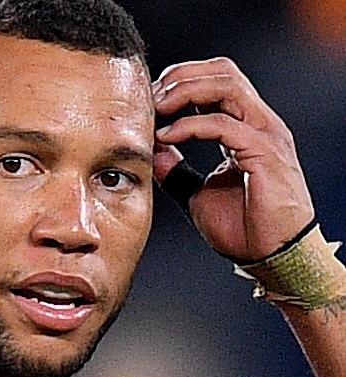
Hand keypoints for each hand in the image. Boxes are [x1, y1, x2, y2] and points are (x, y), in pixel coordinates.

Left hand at [153, 57, 314, 260]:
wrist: (272, 257)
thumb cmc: (243, 227)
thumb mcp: (198, 193)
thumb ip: (176, 170)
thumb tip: (153, 152)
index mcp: (246, 128)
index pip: (217, 81)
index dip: (182, 81)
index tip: (151, 99)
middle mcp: (259, 123)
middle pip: (222, 71)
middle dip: (181, 76)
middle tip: (152, 98)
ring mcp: (266, 135)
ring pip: (227, 86)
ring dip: (185, 91)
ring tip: (157, 108)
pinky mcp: (266, 153)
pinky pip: (224, 124)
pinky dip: (190, 126)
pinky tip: (167, 136)